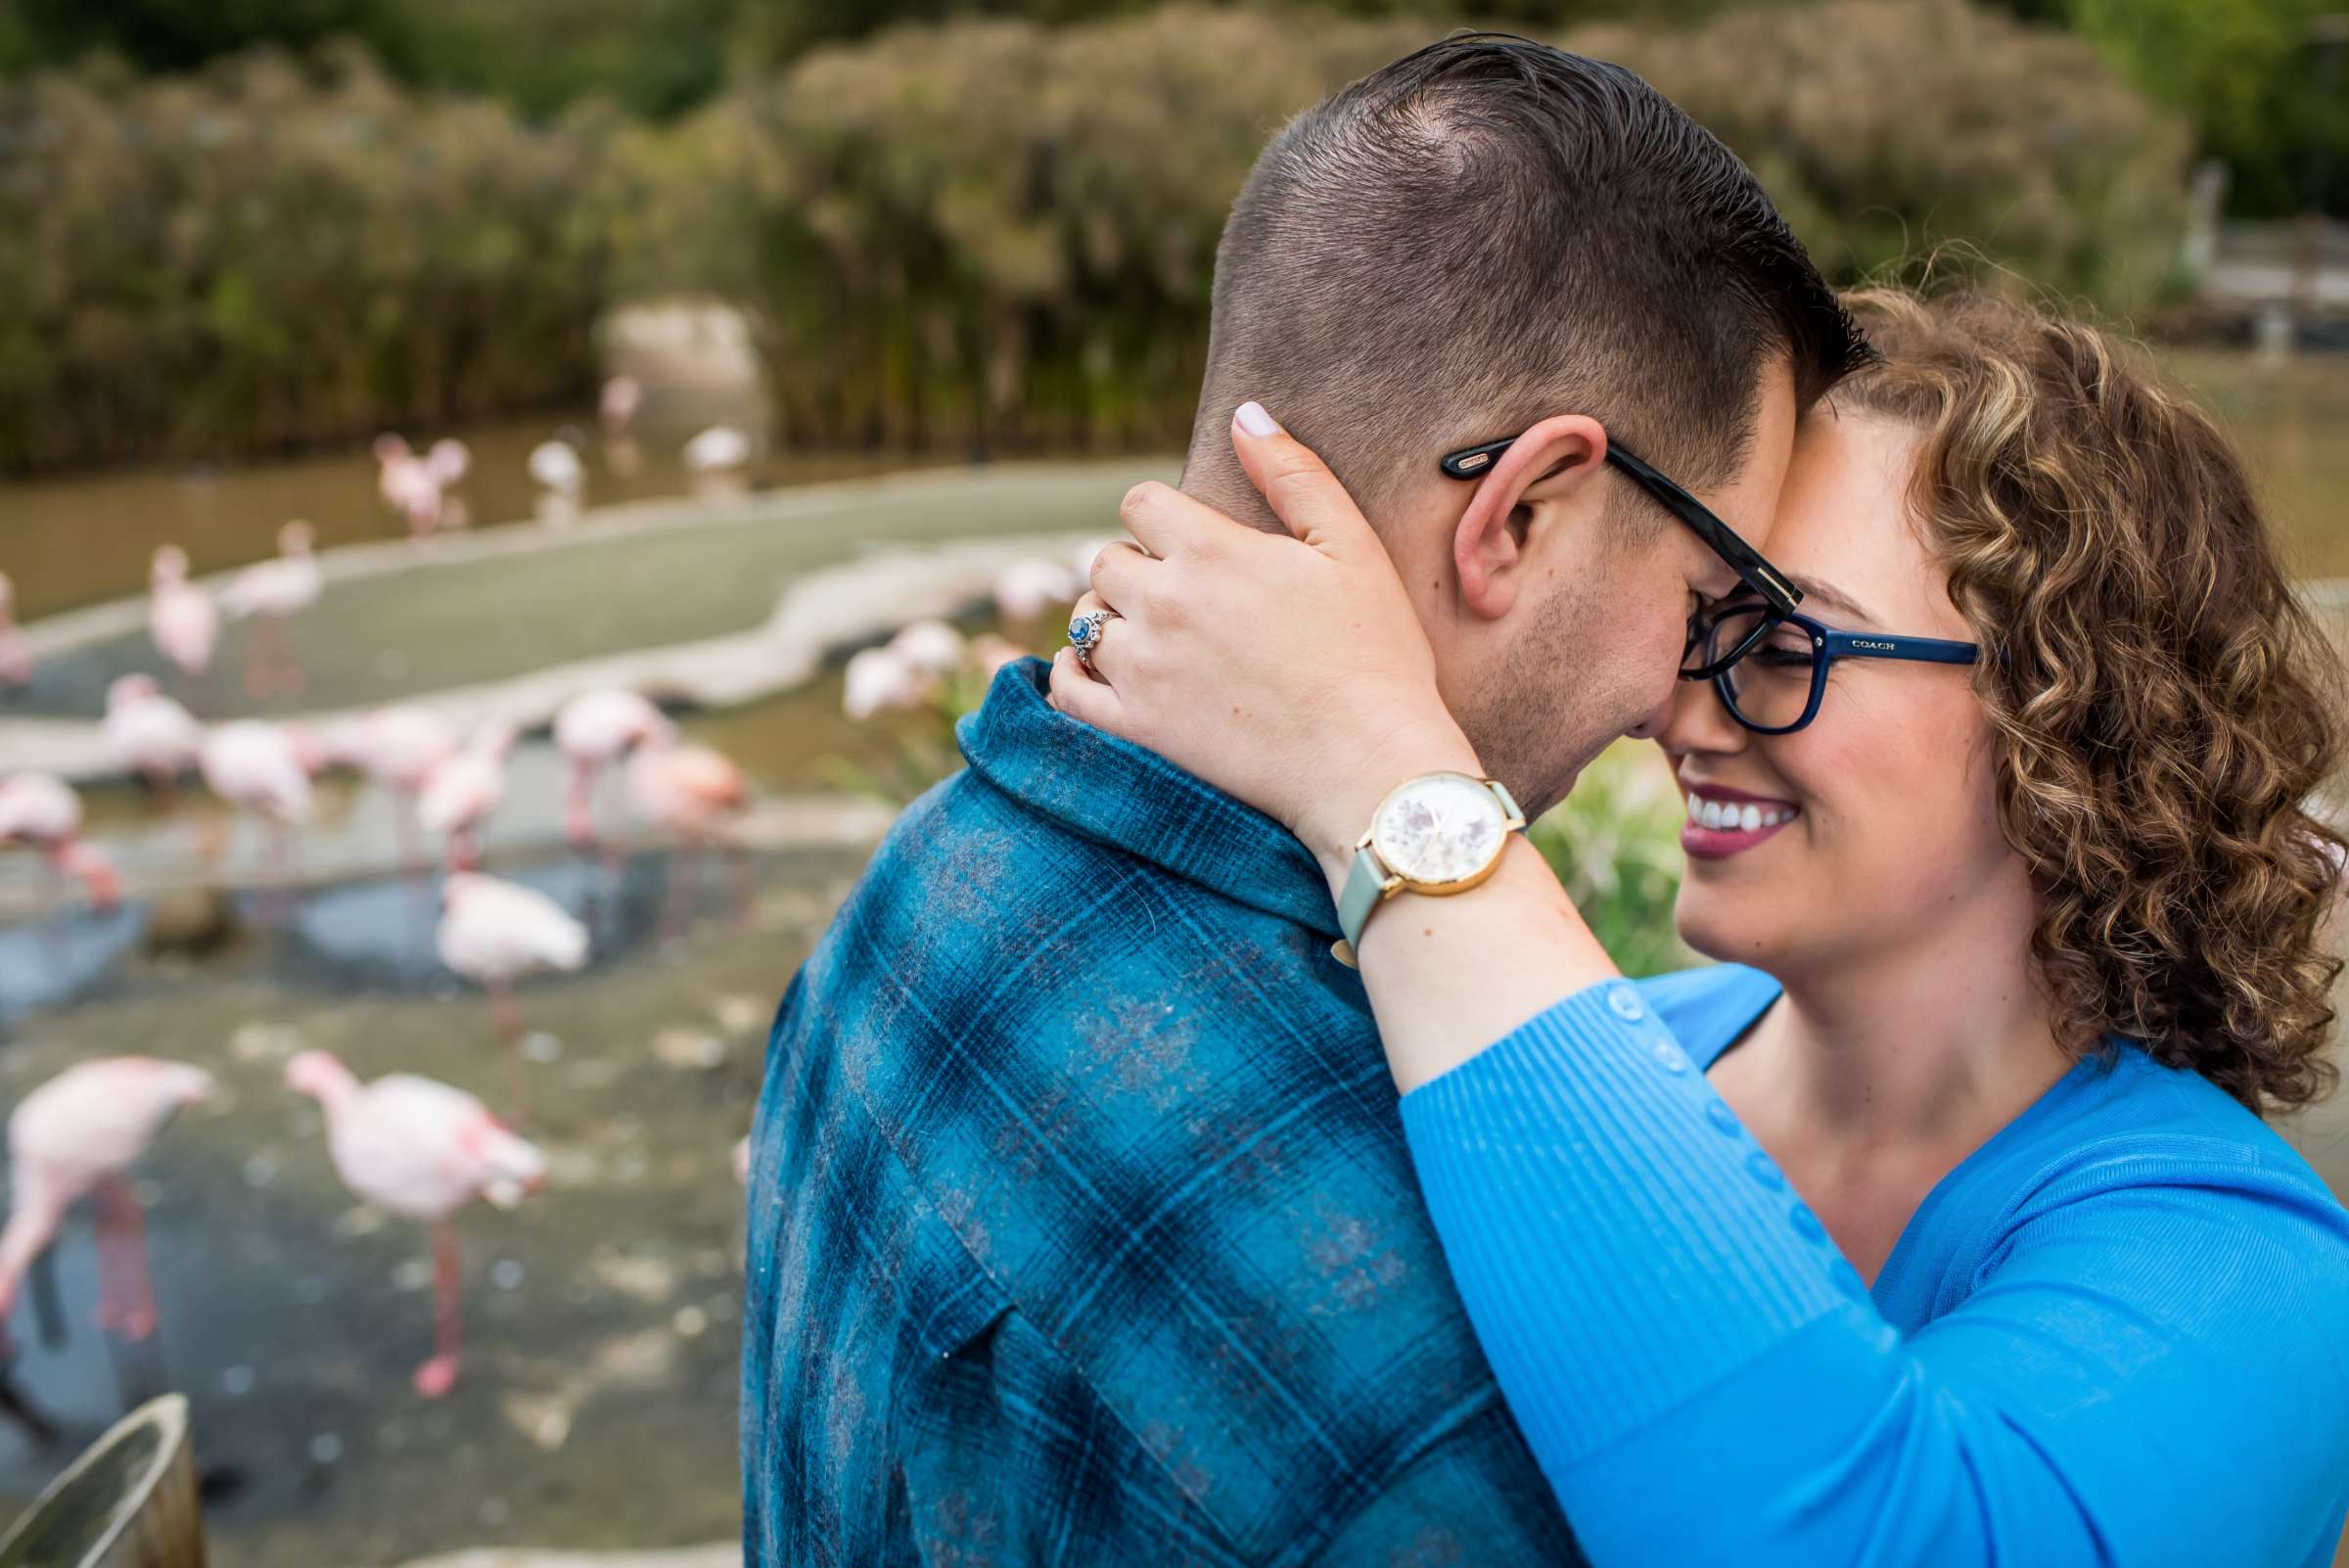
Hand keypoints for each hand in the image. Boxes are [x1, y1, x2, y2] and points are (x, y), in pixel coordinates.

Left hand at [1048, 402, 1478, 880]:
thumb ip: (1294, 474)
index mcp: (1210, 549)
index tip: (1191, 544)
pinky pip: (1067, 691)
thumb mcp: (1350, 547)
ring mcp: (1143, 669)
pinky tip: (1103, 677)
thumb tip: (1245, 413)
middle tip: (1180, 599)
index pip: (1140, 503)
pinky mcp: (1136, 729)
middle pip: (1105, 561)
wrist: (1371, 764)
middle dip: (1136, 569)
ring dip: (1107, 622)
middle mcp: (1162, 602)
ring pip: (1083, 623)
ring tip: (1151, 640)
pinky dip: (1073, 677)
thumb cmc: (1375, 654)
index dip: (1163, 517)